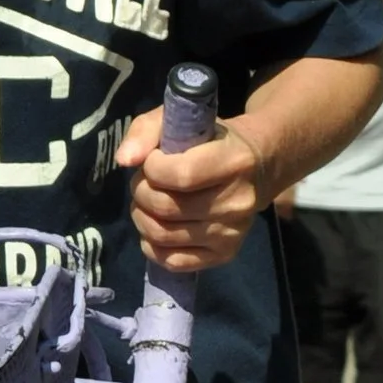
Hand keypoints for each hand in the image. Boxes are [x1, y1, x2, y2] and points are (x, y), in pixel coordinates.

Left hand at [118, 114, 267, 273]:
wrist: (257, 166)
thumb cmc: (211, 140)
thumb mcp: (179, 120)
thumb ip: (146, 131)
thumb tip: (124, 160)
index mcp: (233, 161)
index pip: (180, 175)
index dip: (152, 168)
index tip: (152, 160)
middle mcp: (237, 201)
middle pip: (167, 208)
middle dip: (142, 192)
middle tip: (145, 183)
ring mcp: (232, 232)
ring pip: (164, 235)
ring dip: (142, 217)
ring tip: (148, 202)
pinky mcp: (225, 254)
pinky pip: (173, 262)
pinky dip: (152, 246)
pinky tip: (155, 227)